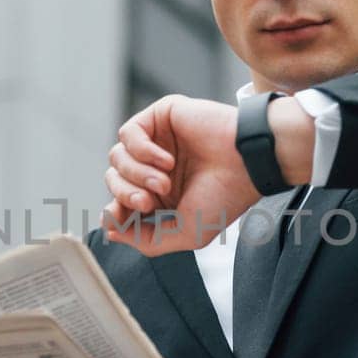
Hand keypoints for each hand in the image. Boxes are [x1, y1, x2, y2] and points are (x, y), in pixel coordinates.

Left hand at [102, 94, 315, 255]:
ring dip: (136, 175)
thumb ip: (147, 239)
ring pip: (117, 158)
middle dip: (125, 195)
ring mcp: (157, 141)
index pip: (119, 203)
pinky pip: (128, 133)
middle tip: (148, 201)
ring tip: (163, 182)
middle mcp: (155, 168)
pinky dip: (142, 151)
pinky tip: (168, 161)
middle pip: (114, 181)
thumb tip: (109, 231)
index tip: (125, 219)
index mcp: (161, 195)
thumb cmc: (225, 197)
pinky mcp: (159, 117)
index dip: (115, 213)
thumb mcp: (186, 233)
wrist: (248, 163)